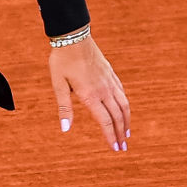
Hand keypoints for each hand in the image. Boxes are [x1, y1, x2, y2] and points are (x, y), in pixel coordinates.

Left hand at [51, 36, 129, 150]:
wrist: (74, 37)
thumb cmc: (62, 61)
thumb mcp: (58, 85)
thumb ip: (64, 108)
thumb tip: (65, 129)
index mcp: (90, 95)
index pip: (105, 121)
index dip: (111, 136)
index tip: (115, 148)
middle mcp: (104, 90)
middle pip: (117, 116)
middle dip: (121, 133)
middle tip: (123, 148)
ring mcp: (109, 81)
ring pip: (124, 105)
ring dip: (127, 121)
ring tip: (128, 133)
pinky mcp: (111, 74)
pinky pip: (122, 93)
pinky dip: (125, 105)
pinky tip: (124, 110)